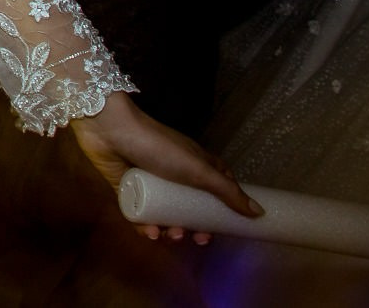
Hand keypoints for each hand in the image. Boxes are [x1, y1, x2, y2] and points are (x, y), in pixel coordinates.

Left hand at [70, 93, 260, 243]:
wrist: (110, 130)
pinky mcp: (130, 189)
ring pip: (166, 215)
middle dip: (194, 228)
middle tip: (196, 239)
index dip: (220, 214)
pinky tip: (149, 233)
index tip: (222, 231)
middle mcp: (176, 175)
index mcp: (197, 167)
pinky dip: (146, 227)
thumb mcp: (199, 169)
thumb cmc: (159, 146)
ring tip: (169, 235)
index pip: (215, 194)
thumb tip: (258, 212)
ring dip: (170, 230)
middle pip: (190, 209)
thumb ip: (227, 191)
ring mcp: (152, 183)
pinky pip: (141, 214)